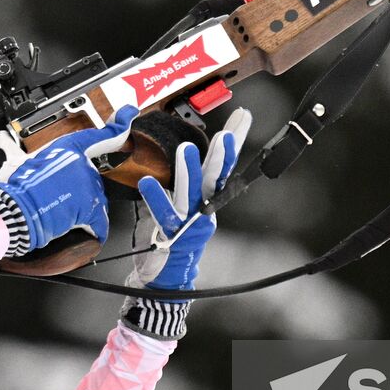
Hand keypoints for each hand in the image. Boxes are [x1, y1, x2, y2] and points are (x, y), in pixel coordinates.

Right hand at [0, 105, 138, 249]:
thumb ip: (9, 148)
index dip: (118, 124)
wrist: (15, 211)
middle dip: (78, 189)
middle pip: (92, 177)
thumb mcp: (10, 161)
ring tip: (59, 211)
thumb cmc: (14, 187)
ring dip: (80, 207)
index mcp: (67, 148)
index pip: (99, 135)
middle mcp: (82, 164)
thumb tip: (1, 139)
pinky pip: (99, 221)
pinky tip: (87, 230)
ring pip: (94, 198)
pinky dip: (95, 228)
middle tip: (57, 197)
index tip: (128, 114)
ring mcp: (88, 185)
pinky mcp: (90, 208)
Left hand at [131, 108, 250, 291]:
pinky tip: (147, 182)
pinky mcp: (171, 234)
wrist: (169, 272)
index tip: (241, 117)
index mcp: (208, 195)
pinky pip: (163, 214)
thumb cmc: (178, 230)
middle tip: (225, 136)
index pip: (223, 164)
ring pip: (190, 193)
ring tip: (187, 149)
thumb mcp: (187, 196)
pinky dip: (156, 197)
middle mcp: (204, 207)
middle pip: (214, 178)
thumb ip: (191, 172)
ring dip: (189, 170)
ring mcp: (189, 222)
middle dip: (221, 156)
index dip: (233, 140)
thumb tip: (194, 146)